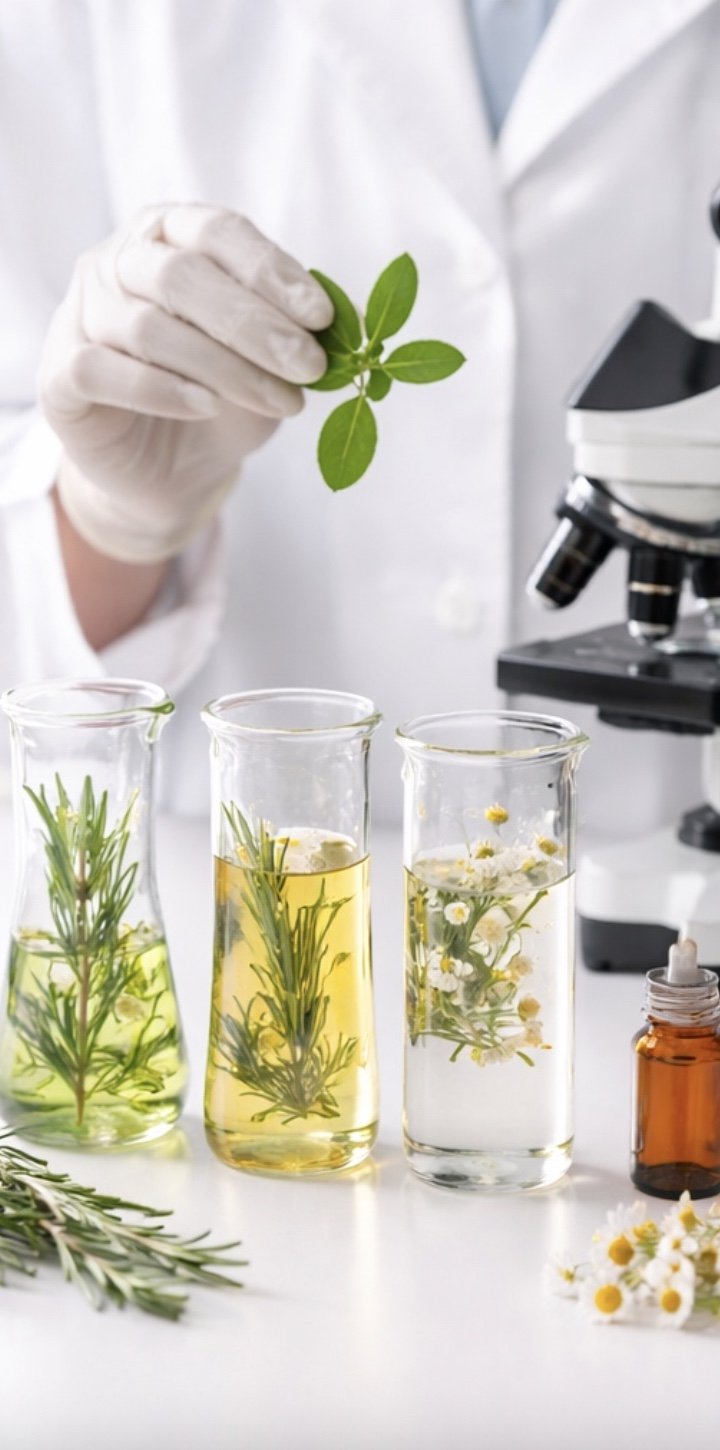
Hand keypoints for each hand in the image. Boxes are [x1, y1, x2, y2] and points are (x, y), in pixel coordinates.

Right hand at [39, 204, 332, 561]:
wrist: (170, 472)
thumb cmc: (221, 401)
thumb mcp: (268, 365)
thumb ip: (294, 336)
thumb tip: (348, 322)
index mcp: (169, 236)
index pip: (218, 231)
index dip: (271, 271)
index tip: (321, 317)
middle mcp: (117, 262)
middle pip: (181, 276)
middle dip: (255, 324)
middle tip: (309, 367)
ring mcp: (82, 314)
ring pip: (148, 326)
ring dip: (225, 368)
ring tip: (280, 402)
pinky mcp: (61, 375)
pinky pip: (101, 370)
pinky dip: (160, 389)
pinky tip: (206, 406)